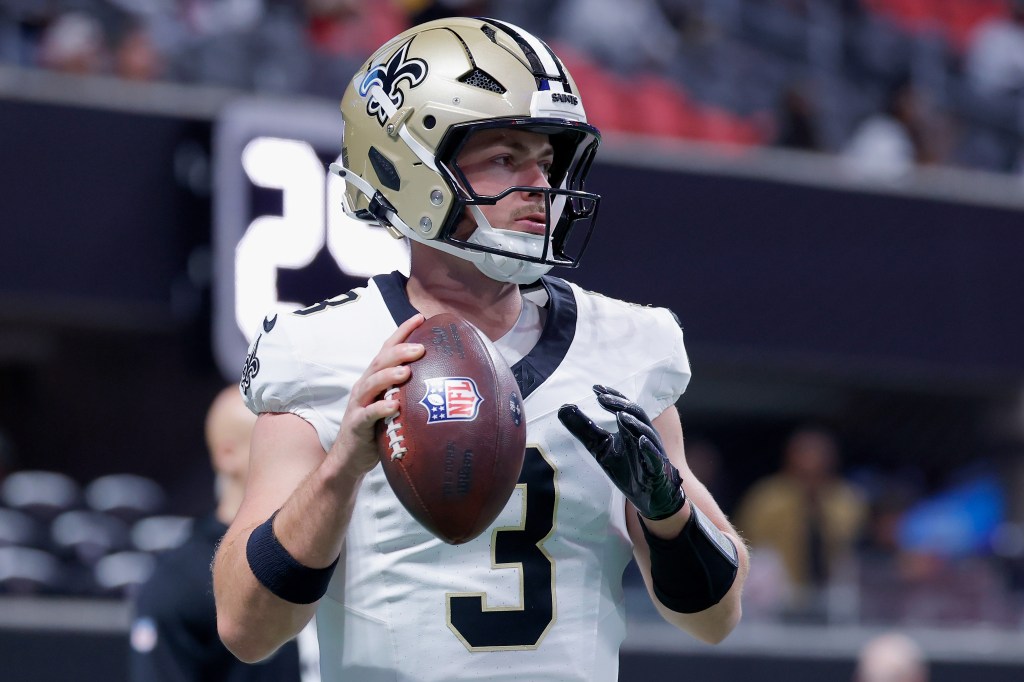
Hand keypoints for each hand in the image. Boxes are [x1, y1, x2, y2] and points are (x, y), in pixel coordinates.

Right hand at [329, 314, 425, 475]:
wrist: (349, 460)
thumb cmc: (377, 431)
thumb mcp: (394, 407)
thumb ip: (410, 393)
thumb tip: (446, 383)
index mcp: (375, 379)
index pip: (388, 349)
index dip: (402, 332)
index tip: (421, 318)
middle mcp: (365, 387)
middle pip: (380, 362)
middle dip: (400, 351)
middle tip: (421, 347)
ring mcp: (359, 405)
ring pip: (372, 383)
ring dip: (389, 375)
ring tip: (407, 371)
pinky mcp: (357, 425)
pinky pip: (368, 414)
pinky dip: (381, 408)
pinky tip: (395, 406)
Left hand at [558, 386, 684, 520]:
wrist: (648, 496)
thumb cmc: (627, 468)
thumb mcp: (600, 448)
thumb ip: (584, 429)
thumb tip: (562, 409)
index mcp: (631, 428)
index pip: (623, 407)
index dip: (611, 396)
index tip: (595, 388)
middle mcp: (644, 435)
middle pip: (635, 414)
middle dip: (619, 404)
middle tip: (602, 397)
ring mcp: (652, 451)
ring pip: (646, 432)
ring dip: (634, 423)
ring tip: (619, 415)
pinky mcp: (657, 469)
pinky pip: (654, 457)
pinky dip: (649, 448)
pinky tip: (641, 441)